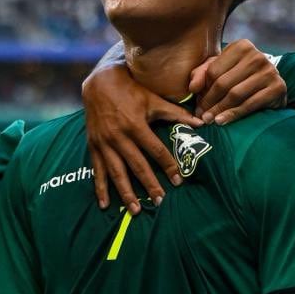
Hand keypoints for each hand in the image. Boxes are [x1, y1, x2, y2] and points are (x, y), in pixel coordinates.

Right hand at [83, 64, 202, 213]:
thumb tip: (201, 122)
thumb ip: (176, 113)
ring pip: (116, 172)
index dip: (168, 165)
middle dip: (149, 184)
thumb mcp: (153, 99)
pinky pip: (97, 170)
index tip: (178, 180)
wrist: (98, 83)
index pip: (156, 150)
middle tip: (160, 201)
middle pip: (137, 165)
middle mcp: (119, 136)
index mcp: (136, 124)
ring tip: (136, 210)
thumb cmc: (130, 90)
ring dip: (126, 192)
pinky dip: (100, 188)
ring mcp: (104, 143)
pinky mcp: (93, 146)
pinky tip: (105, 205)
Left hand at [190, 39, 285, 124]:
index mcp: (241, 46)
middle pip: (223, 83)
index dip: (203, 90)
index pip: (214, 71)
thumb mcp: (220, 70)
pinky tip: (222, 121)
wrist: (272, 87)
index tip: (196, 104)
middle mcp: (256, 56)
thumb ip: (202, 74)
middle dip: (209, 102)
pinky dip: (234, 114)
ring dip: (219, 110)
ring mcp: (269, 71)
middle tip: (201, 115)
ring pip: (235, 95)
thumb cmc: (241, 77)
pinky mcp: (278, 87)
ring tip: (209, 120)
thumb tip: (192, 88)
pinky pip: (250, 104)